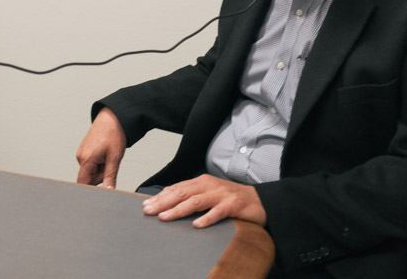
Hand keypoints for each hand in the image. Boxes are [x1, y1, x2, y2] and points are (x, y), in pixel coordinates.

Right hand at [76, 108, 126, 188]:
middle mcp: (80, 157)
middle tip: (110, 163)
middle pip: (89, 178)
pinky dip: (99, 162)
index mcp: (86, 160)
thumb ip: (110, 177)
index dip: (91, 191)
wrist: (113, 118)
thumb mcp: (115, 158)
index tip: (99, 193)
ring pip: (91, 170)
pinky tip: (105, 153)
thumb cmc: (113, 134)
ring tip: (108, 155)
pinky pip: (91, 163)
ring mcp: (82, 153)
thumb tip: (108, 191)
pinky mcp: (84, 150)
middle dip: (101, 176)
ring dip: (101, 168)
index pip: (83, 184)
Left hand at [141, 174, 265, 227]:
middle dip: (163, 202)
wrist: (260, 201)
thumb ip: (193, 197)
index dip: (161, 196)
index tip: (146, 205)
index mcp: (202, 182)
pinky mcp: (233, 205)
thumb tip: (169, 204)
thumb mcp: (210, 195)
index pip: (177, 188)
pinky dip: (206, 218)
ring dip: (178, 210)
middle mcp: (209, 186)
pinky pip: (218, 212)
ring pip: (196, 201)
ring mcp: (221, 194)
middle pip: (182, 193)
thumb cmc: (231, 200)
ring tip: (165, 217)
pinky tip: (197, 224)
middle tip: (149, 211)